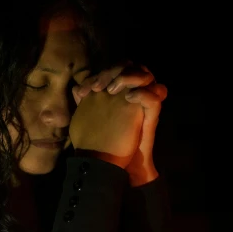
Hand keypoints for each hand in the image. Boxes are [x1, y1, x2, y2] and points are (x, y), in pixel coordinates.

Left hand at [73, 63, 166, 185]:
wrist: (113, 165)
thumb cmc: (101, 143)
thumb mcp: (90, 119)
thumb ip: (85, 103)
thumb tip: (77, 90)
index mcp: (119, 93)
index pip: (114, 69)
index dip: (101, 73)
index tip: (85, 89)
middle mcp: (134, 94)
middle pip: (130, 66)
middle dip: (112, 72)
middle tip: (98, 87)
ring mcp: (145, 103)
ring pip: (146, 75)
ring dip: (128, 77)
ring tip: (111, 90)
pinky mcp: (152, 115)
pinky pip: (155, 95)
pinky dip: (142, 93)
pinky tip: (128, 98)